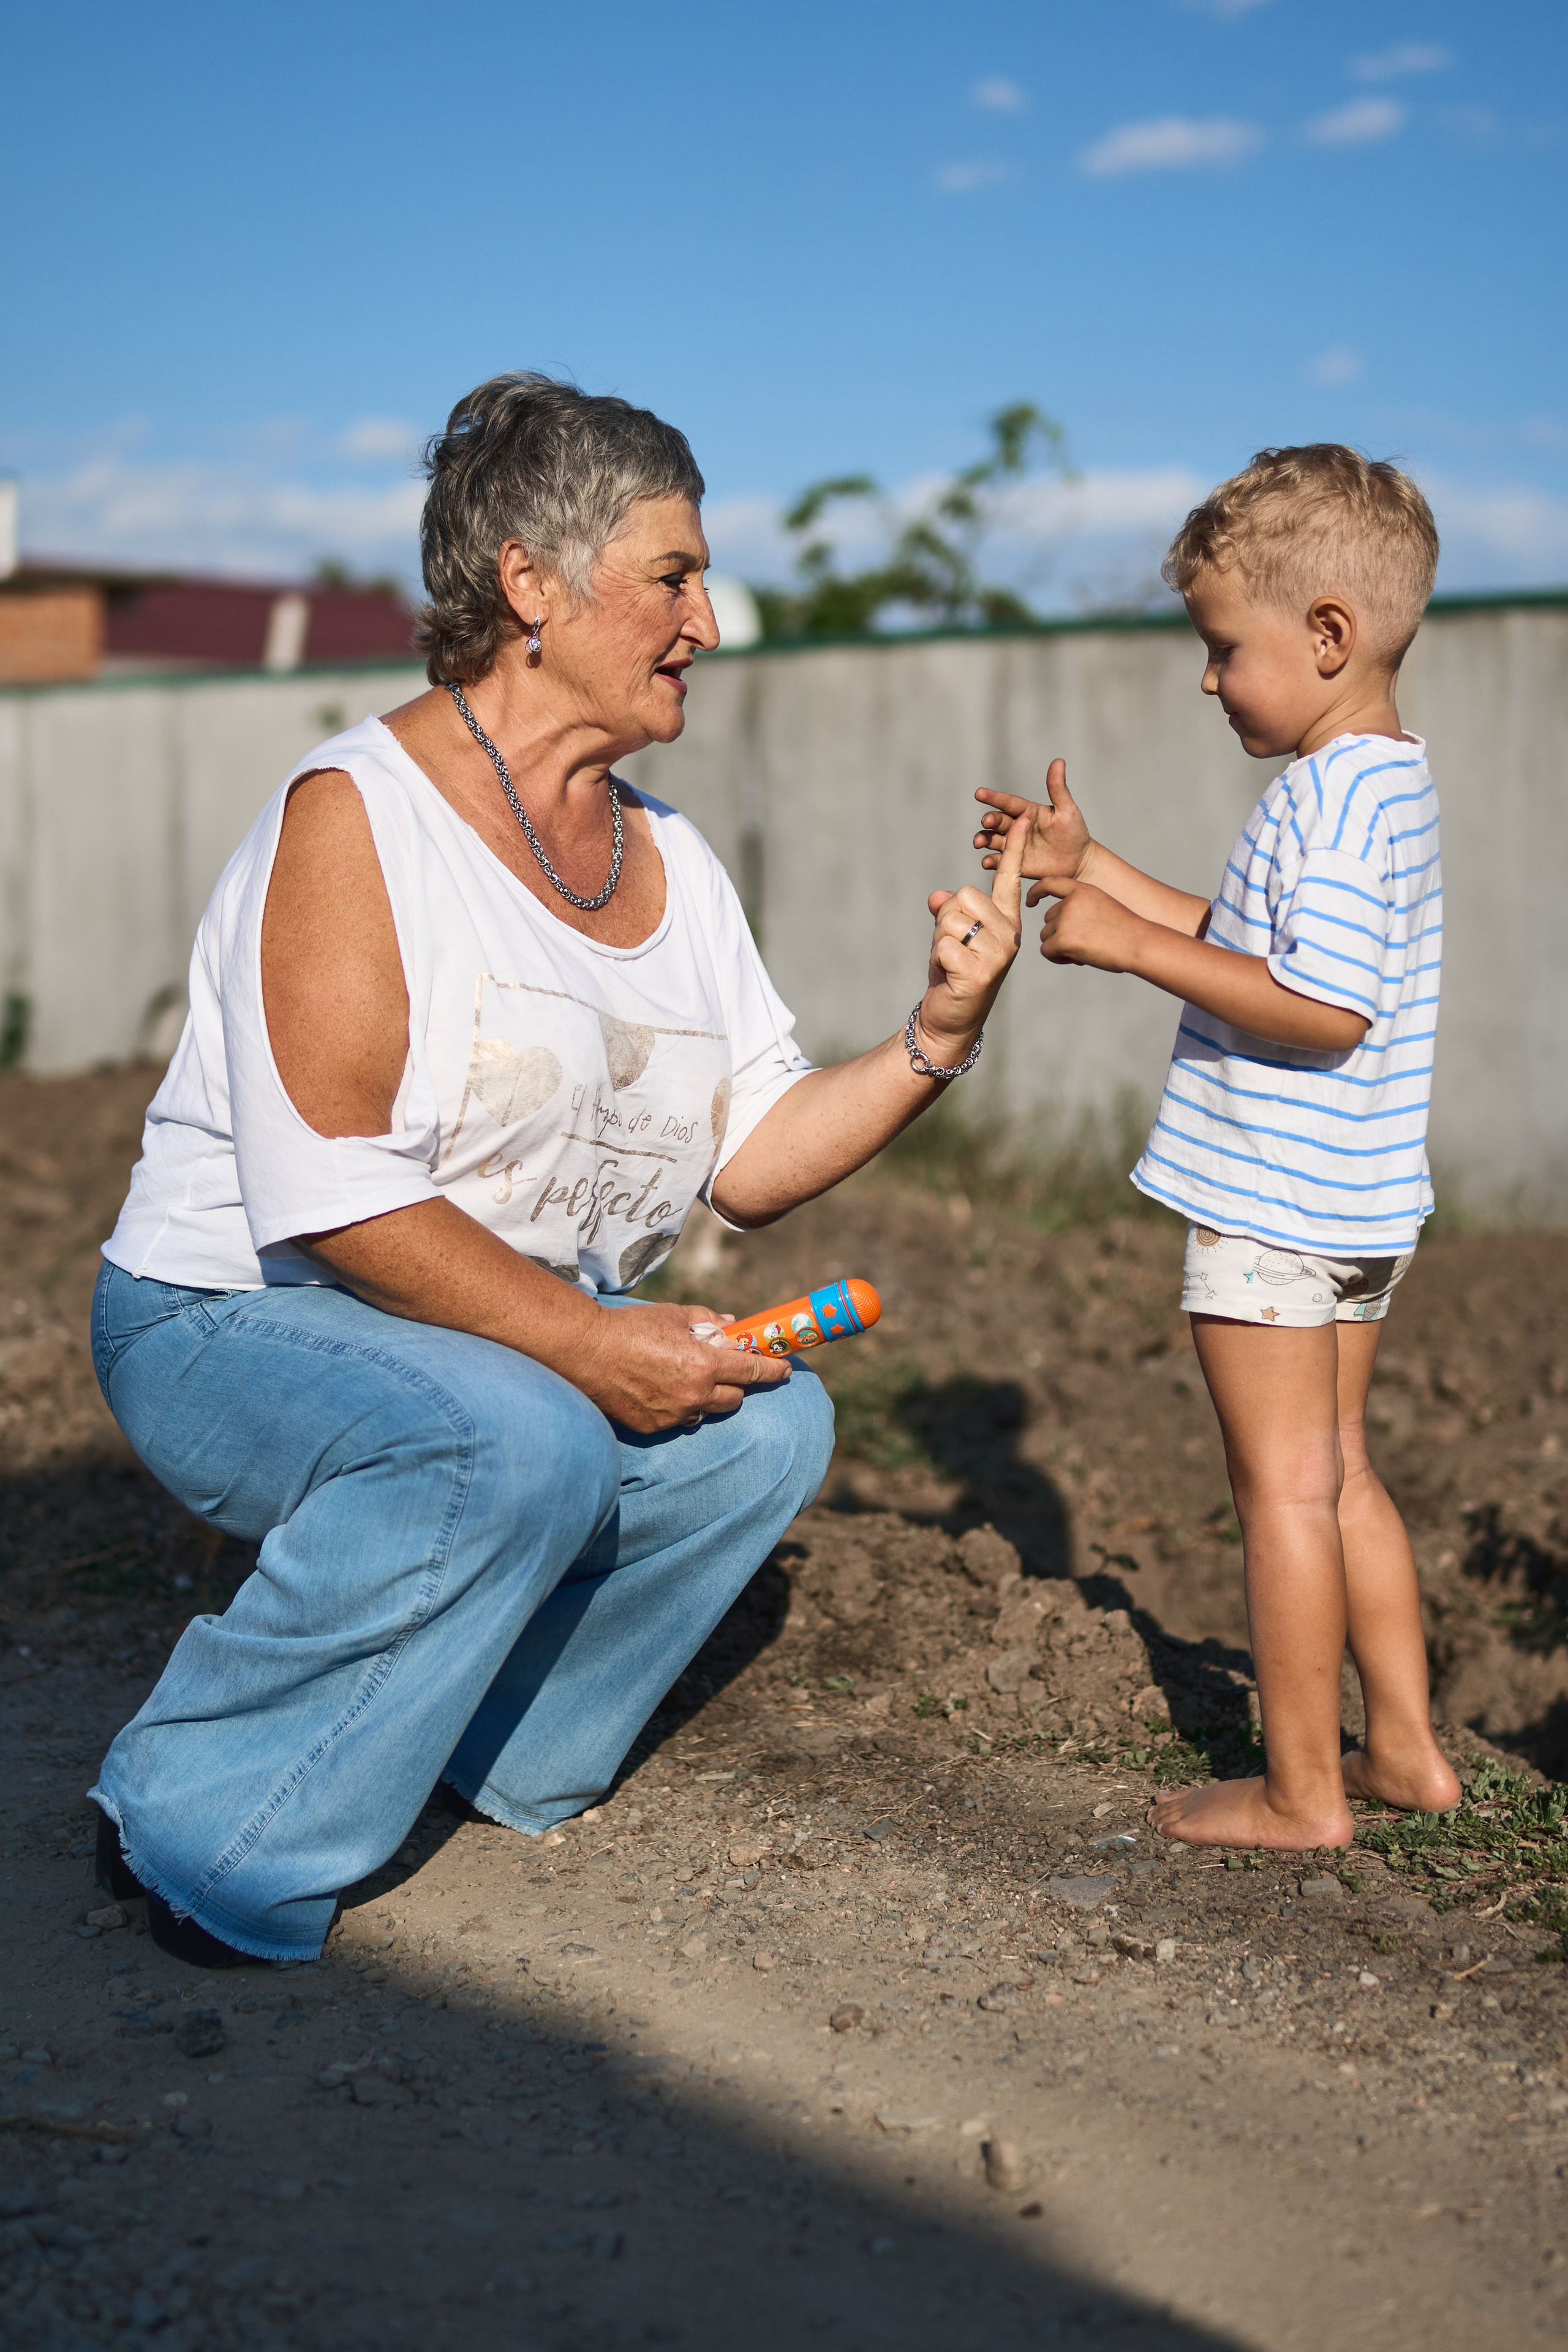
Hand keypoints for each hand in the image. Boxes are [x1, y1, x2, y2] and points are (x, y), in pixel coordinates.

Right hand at [579, 1300, 791, 1434]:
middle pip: (735, 1399)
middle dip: (737, 1386)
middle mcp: (694, 1395)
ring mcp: (674, 1415)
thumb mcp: (674, 1315)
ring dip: (707, 1399)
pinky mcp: (653, 1427)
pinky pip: (679, 1420)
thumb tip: (730, 1325)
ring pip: (706, 1412)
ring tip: (687, 1380)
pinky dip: (679, 1407)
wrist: (585, 1351)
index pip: (752, 1371)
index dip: (773, 1370)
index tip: (785, 1369)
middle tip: (729, 1372)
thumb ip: (707, 1321)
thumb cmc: (631, 1327)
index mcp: (704, 1365)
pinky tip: (662, 1390)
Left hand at [919, 809, 1026, 1059]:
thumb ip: (948, 911)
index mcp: (1006, 921)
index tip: (1024, 818)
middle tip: (953, 946)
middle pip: (965, 895)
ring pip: (951, 919)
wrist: (949, 1020)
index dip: (1015, 848)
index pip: (1010, 879)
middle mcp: (1009, 935)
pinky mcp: (980, 973)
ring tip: (952, 961)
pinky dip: (937, 958)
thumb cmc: (952, 974)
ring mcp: (998, 954)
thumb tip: (938, 896)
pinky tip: (948, 976)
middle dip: (946, 918)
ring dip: (940, 939)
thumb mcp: (950, 935)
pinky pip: (943, 945)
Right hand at [974, 760, 1092, 886]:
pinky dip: (990, 861)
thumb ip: (1058, 788)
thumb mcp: (1067, 809)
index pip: (1008, 802)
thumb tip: (1058, 760)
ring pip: (992, 839)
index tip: (979, 793)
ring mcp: (1013, 845)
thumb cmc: (1074, 832)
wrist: (1078, 861)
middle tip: (986, 821)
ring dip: (984, 839)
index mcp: (1027, 811)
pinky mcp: (1013, 862)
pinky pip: (998, 861)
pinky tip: (987, 862)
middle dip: (990, 820)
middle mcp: (1016, 826)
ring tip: (979, 842)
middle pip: (998, 821)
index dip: (994, 797)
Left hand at [1037, 878, 1145, 972]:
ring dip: (1059, 947)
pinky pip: (1046, 951)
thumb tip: (1059, 927)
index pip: (1051, 883)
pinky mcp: (1061, 939)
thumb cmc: (1127, 932)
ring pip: (1046, 936)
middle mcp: (1070, 901)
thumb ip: (1082, 910)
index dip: (1037, 891)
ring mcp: (1065, 919)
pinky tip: (1076, 960)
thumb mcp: (1103, 908)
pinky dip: (1057, 958)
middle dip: (1060, 933)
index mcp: (1083, 890)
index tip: (1031, 902)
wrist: (1138, 944)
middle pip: (1048, 919)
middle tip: (1082, 945)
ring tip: (1083, 953)